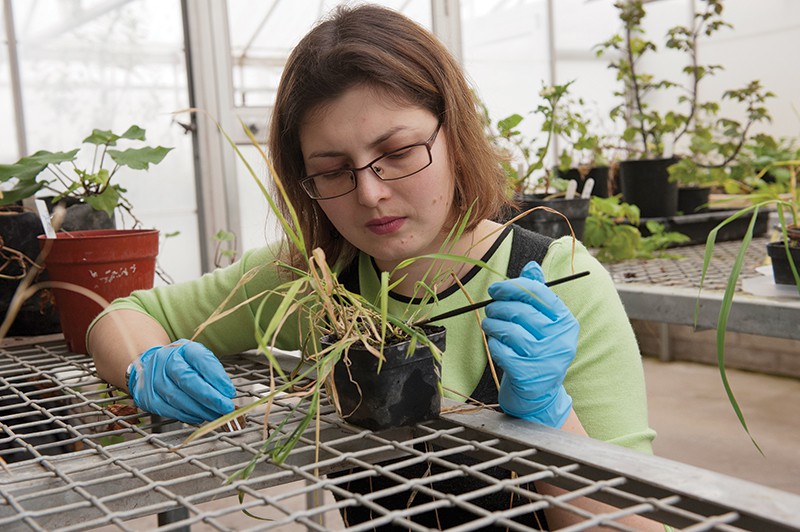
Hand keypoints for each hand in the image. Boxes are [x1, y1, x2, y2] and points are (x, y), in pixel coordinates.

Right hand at [127, 340, 235, 423]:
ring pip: (178, 397)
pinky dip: (187, 415)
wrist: (152, 365)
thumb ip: (213, 372)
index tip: (230, 392)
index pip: (201, 359)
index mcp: (183, 348)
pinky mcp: (148, 396)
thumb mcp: (198, 359)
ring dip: (200, 409)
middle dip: (210, 397)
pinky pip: (168, 409)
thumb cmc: (182, 363)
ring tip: (216, 414)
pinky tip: (199, 416)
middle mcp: (165, 360)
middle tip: (226, 407)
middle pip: (188, 379)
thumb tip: (226, 393)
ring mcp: (154, 378)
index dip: (217, 377)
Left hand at [481, 262, 578, 426]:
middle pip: (521, 311)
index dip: (512, 286)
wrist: (539, 393)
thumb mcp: (542, 323)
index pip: (538, 293)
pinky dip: (494, 344)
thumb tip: (531, 266)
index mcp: (566, 321)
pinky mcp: (529, 375)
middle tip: (489, 309)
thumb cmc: (537, 350)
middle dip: (498, 306)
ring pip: (510, 331)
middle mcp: (561, 339)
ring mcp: (546, 359)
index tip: (495, 288)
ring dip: (492, 324)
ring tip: (489, 324)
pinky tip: (495, 344)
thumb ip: (537, 295)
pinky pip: (502, 351)